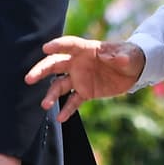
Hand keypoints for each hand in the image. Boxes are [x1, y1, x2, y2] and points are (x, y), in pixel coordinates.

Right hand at [25, 36, 145, 120]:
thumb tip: (117, 58)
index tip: (45, 49)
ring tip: (44, 105)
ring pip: (60, 86)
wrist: (134, 71)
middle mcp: (78, 63)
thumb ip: (120, 56)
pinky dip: (67, 109)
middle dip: (41, 71)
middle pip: (55, 65)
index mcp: (87, 49)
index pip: (69, 45)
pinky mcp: (85, 92)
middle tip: (29, 78)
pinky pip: (73, 101)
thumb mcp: (129, 55)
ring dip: (51, 95)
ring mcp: (80, 78)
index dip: (57, 45)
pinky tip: (60, 118)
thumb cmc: (130, 56)